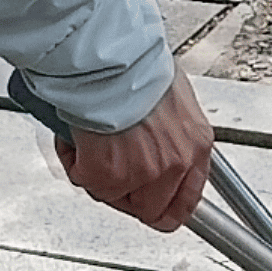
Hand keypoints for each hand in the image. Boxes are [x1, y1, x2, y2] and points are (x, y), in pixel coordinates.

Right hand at [54, 68, 214, 232]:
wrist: (114, 60)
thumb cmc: (140, 67)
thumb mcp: (175, 98)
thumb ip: (172, 132)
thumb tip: (159, 143)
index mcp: (197, 145)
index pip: (188, 201)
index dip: (165, 208)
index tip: (153, 205)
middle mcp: (175, 164)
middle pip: (150, 209)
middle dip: (125, 194)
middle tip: (110, 169)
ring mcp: (143, 174)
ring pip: (112, 196)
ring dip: (97, 173)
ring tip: (94, 140)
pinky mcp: (109, 176)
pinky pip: (84, 181)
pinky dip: (75, 160)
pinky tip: (78, 136)